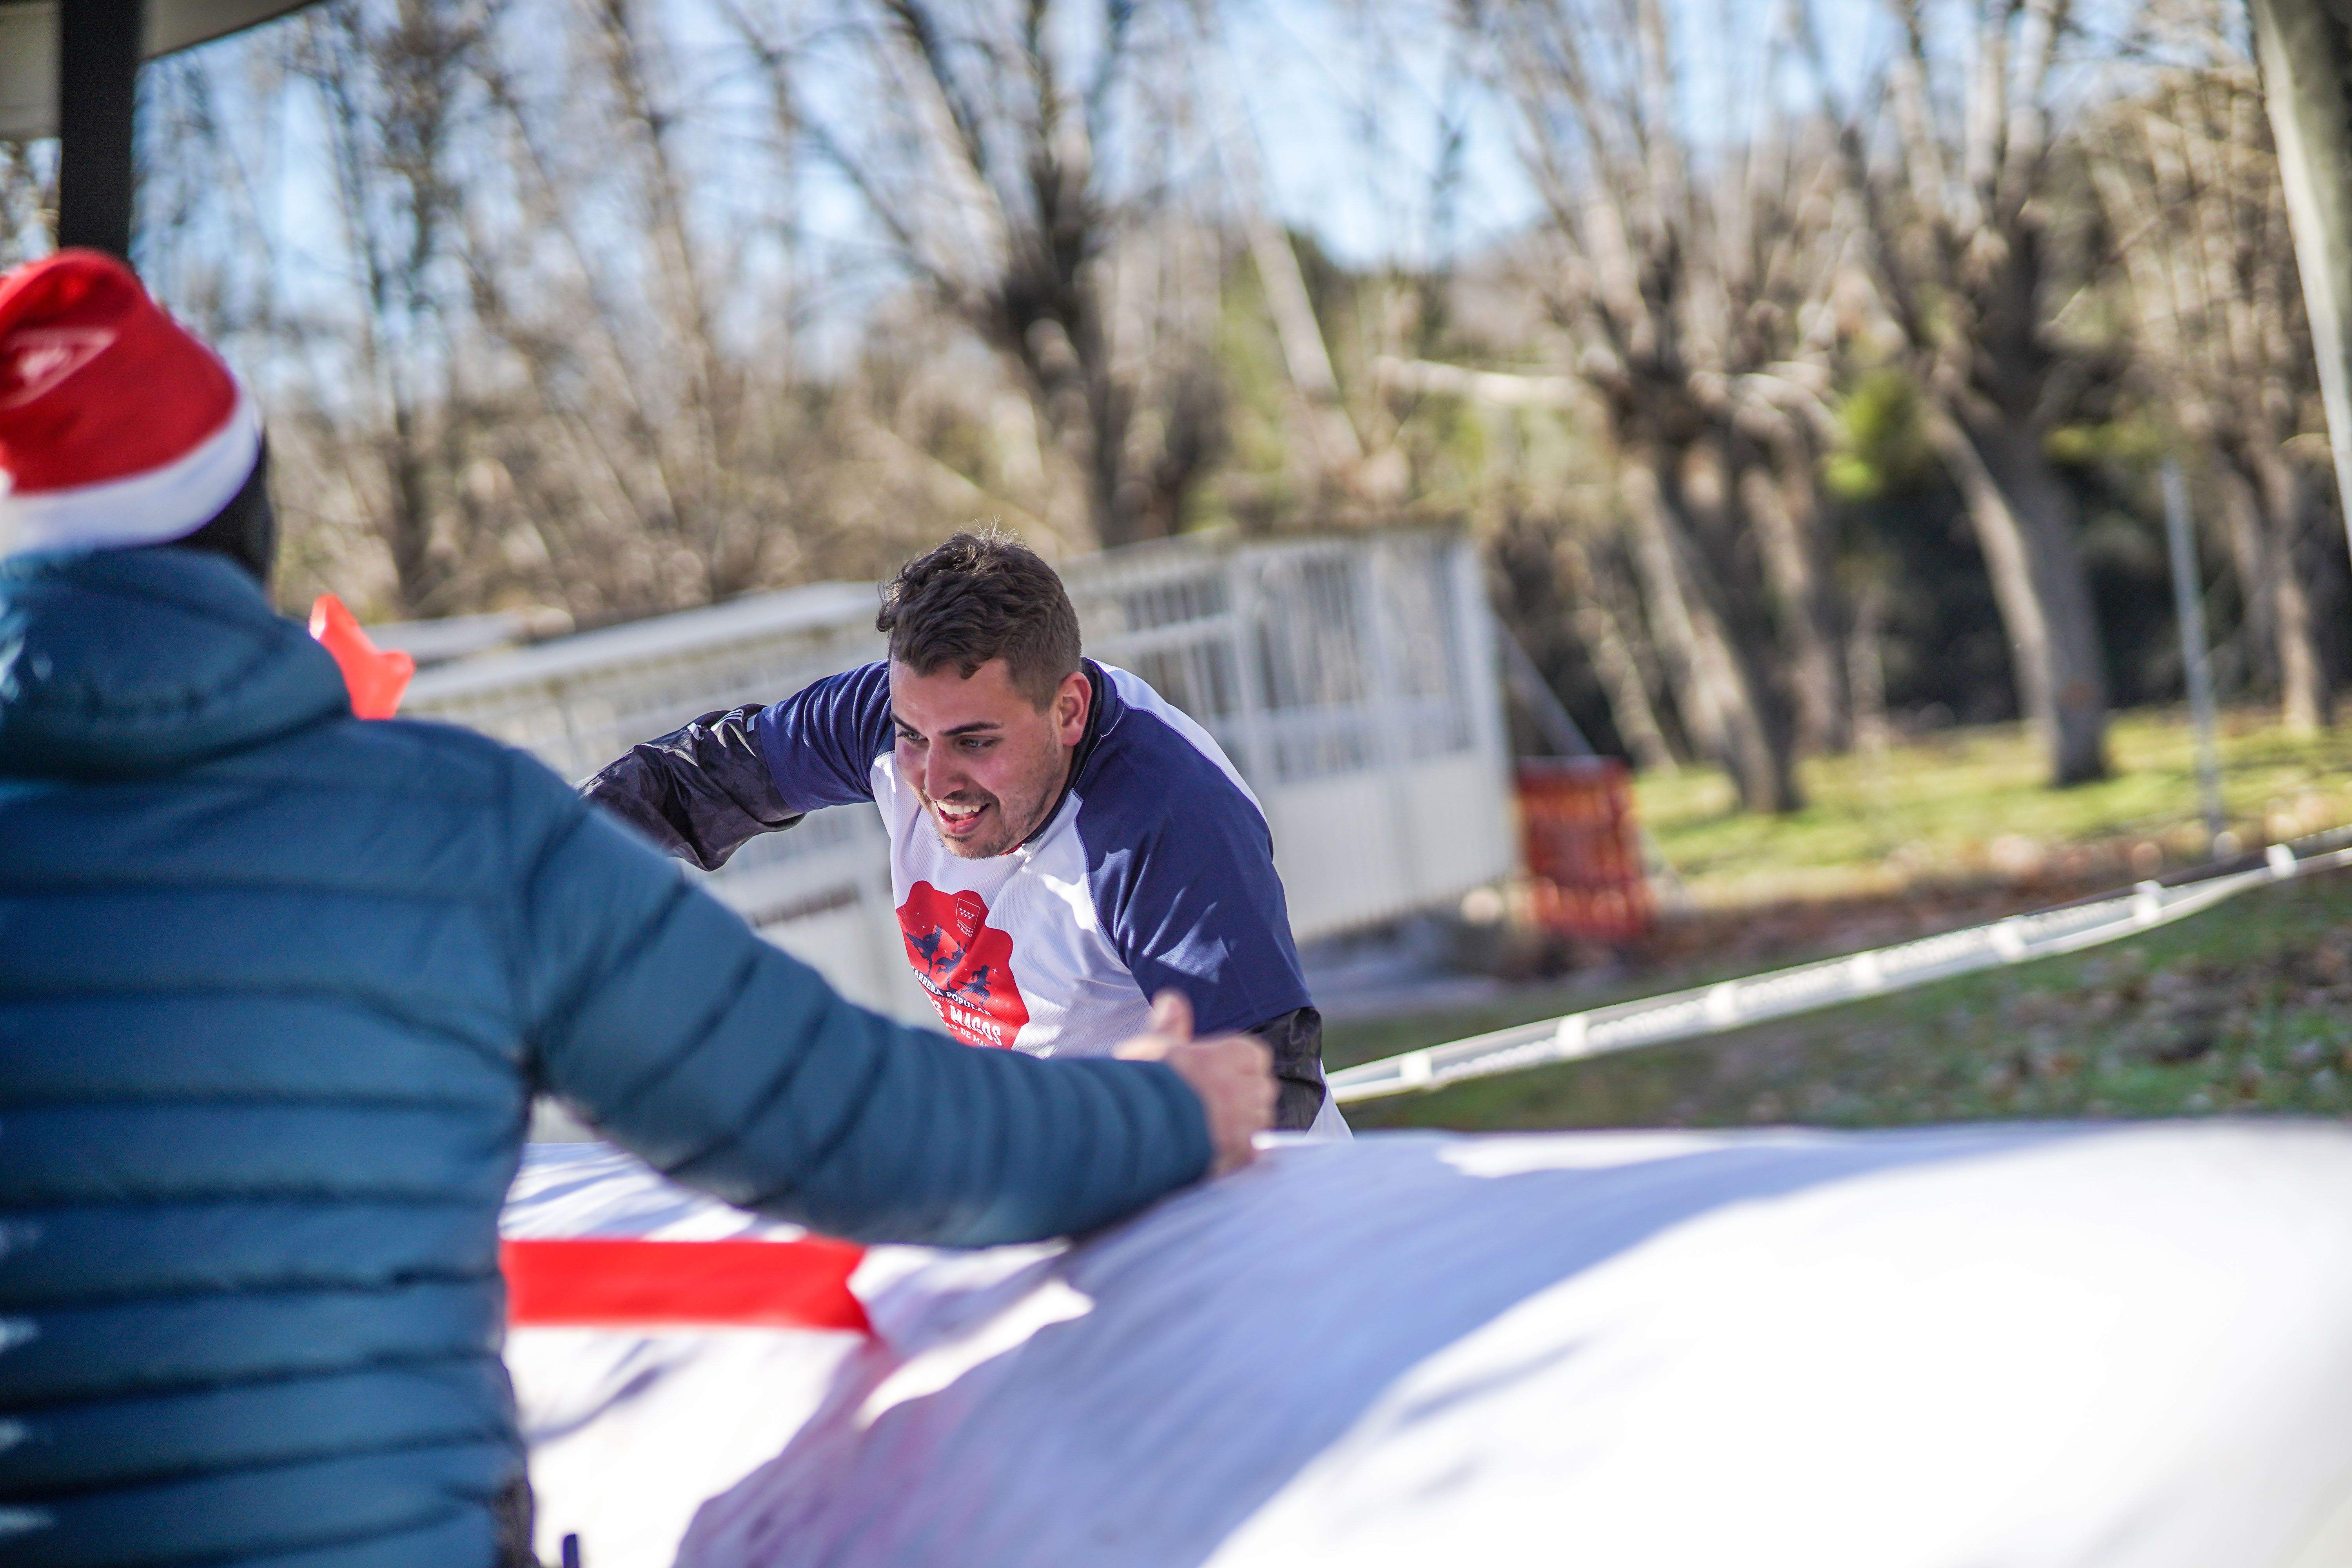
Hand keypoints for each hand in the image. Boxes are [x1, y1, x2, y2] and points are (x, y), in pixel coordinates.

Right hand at [1115, 991, 1274, 1177]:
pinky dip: (1239, 1150)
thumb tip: (1172, 1000)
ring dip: (1243, 1124)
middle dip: (1243, 1095)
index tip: (1216, 1074)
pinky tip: (1215, 1149)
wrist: (1132, 1130)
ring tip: (1209, 1128)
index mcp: (1231, 1054)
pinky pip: (1254, 1149)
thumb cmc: (1142, 1084)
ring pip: (1260, 1120)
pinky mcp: (1241, 1153)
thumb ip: (1170, 1025)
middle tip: (1210, 1103)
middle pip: (1261, 1089)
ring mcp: (1246, 1121)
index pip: (1255, 1056)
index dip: (1236, 1066)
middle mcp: (1245, 1086)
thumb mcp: (1153, 1046)